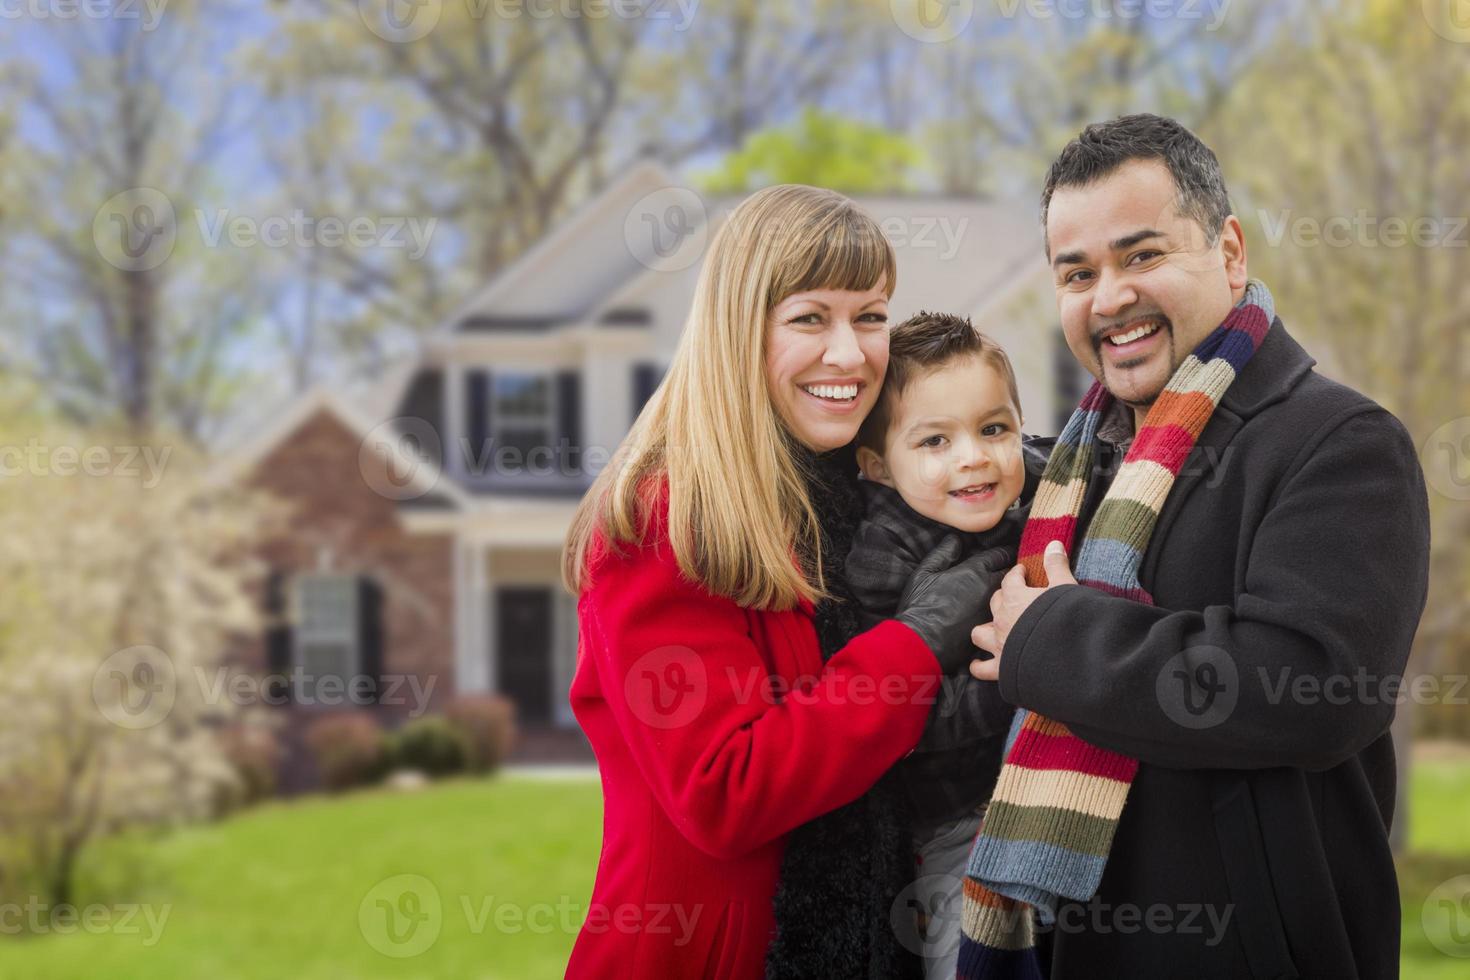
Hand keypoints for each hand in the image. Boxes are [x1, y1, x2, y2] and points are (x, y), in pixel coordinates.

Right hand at [896, 537, 1014, 674]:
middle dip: (1010, 570)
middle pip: (1010, 574)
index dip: (1002, 553)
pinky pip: (1004, 614)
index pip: (999, 555)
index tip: (1003, 553)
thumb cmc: (921, 606)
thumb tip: (955, 540)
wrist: (923, 642)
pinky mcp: (993, 628)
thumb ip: (943, 553)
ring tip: (1009, 590)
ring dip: (1010, 591)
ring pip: (1010, 595)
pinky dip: (1005, 610)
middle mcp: (989, 588)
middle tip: (1010, 569)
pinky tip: (1002, 612)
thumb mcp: (925, 573)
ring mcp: (993, 609)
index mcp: (974, 571)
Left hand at [970, 540, 1075, 680]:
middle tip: (1013, 597)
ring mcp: (1000, 644)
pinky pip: (982, 669)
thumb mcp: (1066, 588)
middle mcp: (1002, 620)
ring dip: (985, 630)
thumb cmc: (1066, 619)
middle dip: (1003, 597)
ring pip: (980, 633)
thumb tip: (1053, 543)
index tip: (1022, 571)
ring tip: (992, 629)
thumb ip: (1057, 566)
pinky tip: (978, 665)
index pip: (1010, 580)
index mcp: (1016, 598)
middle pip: (995, 603)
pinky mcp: (1002, 668)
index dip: (1016, 574)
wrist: (1066, 658)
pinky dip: (979, 666)